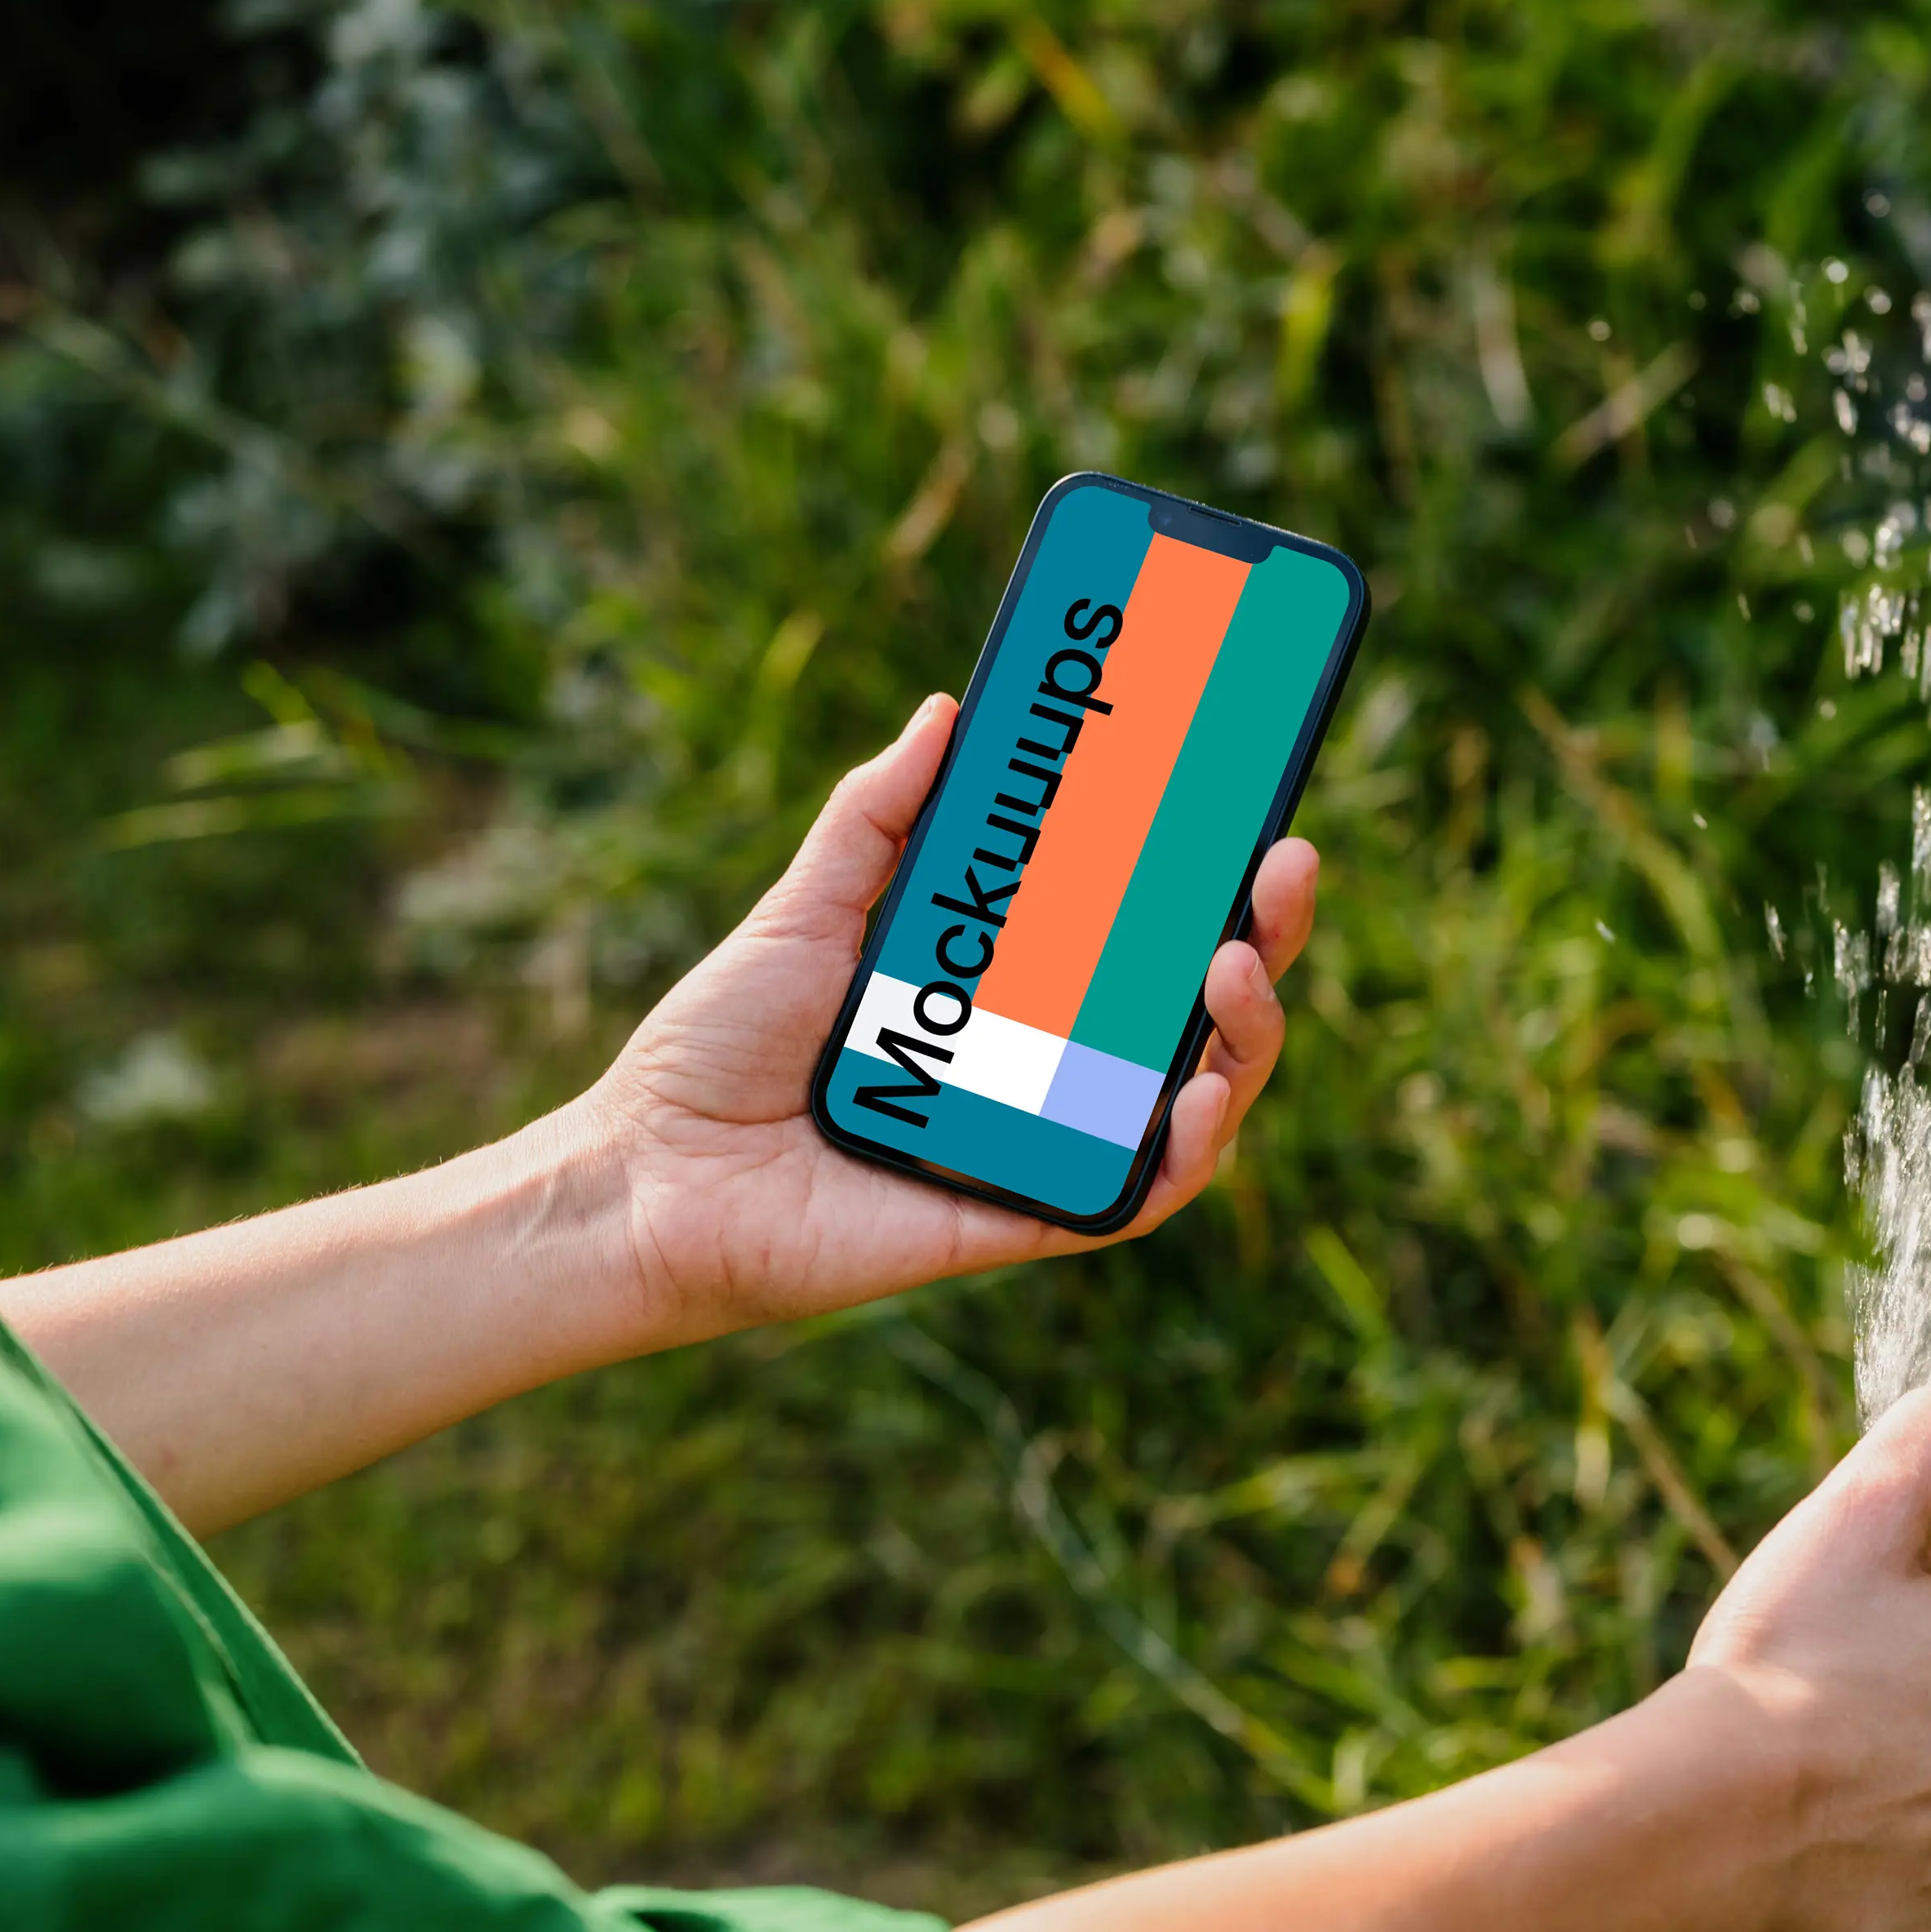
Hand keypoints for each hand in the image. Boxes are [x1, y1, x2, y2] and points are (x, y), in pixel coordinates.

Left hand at [563, 692, 1320, 1345]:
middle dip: (1267, 931)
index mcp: (1008, 989)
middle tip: (1284, 861)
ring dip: (1247, 1031)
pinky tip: (1201, 1088)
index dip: (1211, 870)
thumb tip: (947, 712)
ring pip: (1196, 1098)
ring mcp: (1041, 1142)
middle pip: (1194, 1004)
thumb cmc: (715, 1052)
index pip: (1137, 926)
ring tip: (1238, 962)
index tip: (1254, 797)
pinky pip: (1135, 1194)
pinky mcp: (1020, 1219)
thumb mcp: (805, 912)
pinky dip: (1185, 1149)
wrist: (646, 1175)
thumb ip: (876, 820)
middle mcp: (1044, 1066)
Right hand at [1634, 1387, 1930, 1931]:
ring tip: (1807, 1789)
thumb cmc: (1790, 1664)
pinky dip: (1868, 1891)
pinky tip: (1806, 1857)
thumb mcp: (1858, 1516)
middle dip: (1925, 1743)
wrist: (1710, 1818)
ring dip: (1899, 1818)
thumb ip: (1928, 1446)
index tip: (1867, 1653)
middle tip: (1829, 1722)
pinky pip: (1910, 1914)